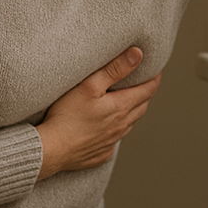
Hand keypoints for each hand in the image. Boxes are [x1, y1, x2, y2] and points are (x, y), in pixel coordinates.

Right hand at [35, 47, 160, 179]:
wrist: (50, 149)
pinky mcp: (101, 152)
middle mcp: (121, 126)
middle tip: (144, 82)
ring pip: (130, 123)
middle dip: (145, 93)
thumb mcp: (90, 85)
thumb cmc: (66, 116)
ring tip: (128, 101)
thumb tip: (138, 54)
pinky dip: (117, 129)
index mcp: (121, 107)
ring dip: (133, 111)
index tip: (156, 70)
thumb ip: (115, 69)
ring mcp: (112, 141)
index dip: (154, 78)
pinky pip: (115, 139)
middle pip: (142, 106)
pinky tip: (108, 125)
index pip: (148, 90)